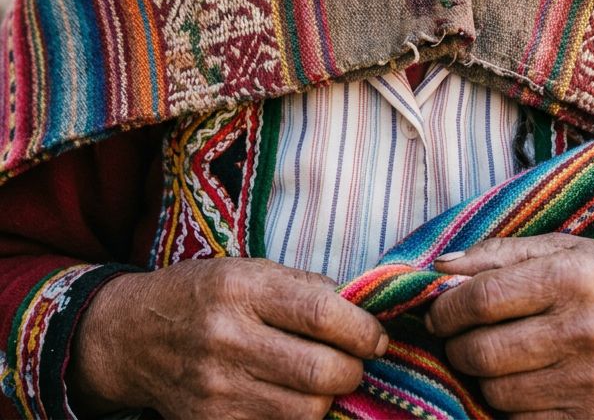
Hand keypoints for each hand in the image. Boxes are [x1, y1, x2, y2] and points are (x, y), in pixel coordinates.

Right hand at [69, 257, 387, 418]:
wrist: (134, 336)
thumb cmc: (203, 294)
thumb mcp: (248, 270)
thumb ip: (304, 288)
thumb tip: (362, 309)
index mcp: (241, 288)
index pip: (321, 313)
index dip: (362, 329)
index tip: (377, 336)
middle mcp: (227, 338)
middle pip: (319, 371)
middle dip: (353, 370)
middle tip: (356, 362)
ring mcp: (217, 389)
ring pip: (306, 411)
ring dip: (329, 399)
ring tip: (325, 380)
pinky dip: (298, 418)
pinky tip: (295, 399)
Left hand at [426, 235, 593, 419]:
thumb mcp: (562, 247)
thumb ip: (498, 253)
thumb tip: (440, 267)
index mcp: (570, 279)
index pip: (483, 299)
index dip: (447, 308)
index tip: (437, 309)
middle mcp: (581, 331)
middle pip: (484, 351)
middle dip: (453, 344)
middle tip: (453, 335)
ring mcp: (588, 381)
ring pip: (496, 392)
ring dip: (476, 376)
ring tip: (484, 354)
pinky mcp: (593, 417)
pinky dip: (505, 403)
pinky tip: (512, 379)